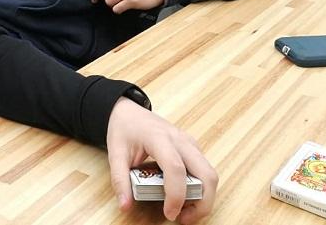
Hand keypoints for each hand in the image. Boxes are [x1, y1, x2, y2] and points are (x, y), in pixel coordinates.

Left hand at [106, 97, 217, 223]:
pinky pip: (204, 170)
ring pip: (210, 173)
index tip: (169, 214)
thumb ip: (120, 180)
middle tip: (184, 218)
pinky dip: (201, 188)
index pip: (176, 169)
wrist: (129, 111)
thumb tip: (125, 206)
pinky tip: (184, 197)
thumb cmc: (124, 129)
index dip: (176, 195)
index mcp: (159, 138)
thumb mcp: (115, 153)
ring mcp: (189, 143)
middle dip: (203, 202)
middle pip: (206, 174)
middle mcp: (180, 140)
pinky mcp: (192, 148)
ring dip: (204, 197)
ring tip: (184, 211)